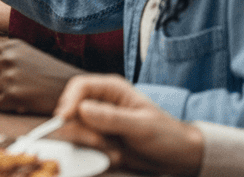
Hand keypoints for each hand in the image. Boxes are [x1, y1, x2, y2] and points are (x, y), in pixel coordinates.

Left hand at [0, 39, 84, 114]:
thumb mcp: (28, 55)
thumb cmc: (50, 73)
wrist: (72, 87)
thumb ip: (7, 57)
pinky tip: (20, 104)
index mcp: (11, 46)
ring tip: (14, 97)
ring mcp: (10, 76)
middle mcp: (8, 58)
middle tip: (3, 92)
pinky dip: (6, 107)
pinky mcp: (14, 94)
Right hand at [54, 74, 204, 175]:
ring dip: (91, 144)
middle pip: (72, 110)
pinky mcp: (99, 138)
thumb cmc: (167, 136)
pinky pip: (84, 144)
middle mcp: (101, 102)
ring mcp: (99, 122)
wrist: (179, 157)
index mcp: (112, 90)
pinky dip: (95, 153)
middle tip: (99, 143)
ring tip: (115, 152)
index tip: (64, 118)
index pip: (80, 87)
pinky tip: (114, 156)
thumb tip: (82, 109)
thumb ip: (112, 118)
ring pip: (76, 130)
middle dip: (82, 129)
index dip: (69, 101)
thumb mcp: (142, 127)